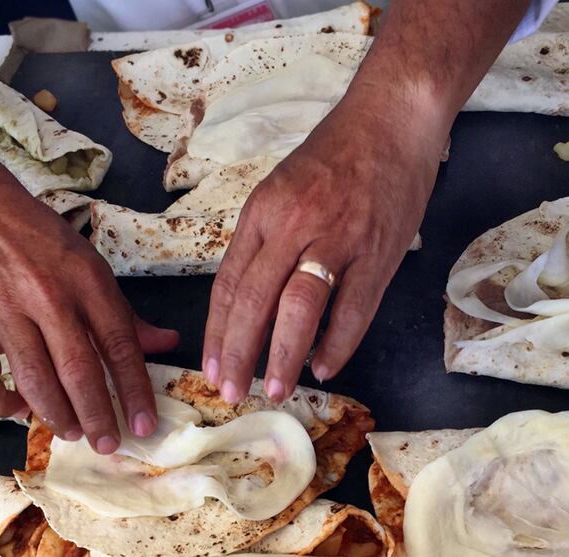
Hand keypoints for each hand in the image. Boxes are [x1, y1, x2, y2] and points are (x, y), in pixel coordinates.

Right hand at [0, 192, 178, 453]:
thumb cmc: (40, 238)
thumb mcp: (91, 265)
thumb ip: (126, 312)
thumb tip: (168, 343)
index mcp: (86, 281)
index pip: (119, 345)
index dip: (134, 390)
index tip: (145, 425)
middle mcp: (48, 298)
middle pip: (78, 369)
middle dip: (97, 415)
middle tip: (108, 445)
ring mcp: (4, 311)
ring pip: (33, 378)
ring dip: (56, 414)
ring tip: (73, 431)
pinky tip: (16, 409)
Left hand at [202, 93, 445, 403]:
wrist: (390, 120)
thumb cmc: (330, 157)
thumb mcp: (278, 191)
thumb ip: (261, 242)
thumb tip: (247, 301)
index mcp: (261, 213)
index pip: (229, 284)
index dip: (217, 332)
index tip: (211, 368)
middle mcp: (292, 226)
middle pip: (255, 300)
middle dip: (239, 352)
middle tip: (231, 393)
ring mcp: (337, 238)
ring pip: (300, 307)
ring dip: (284, 354)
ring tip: (275, 389)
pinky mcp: (378, 249)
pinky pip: (355, 307)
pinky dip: (338, 342)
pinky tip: (323, 366)